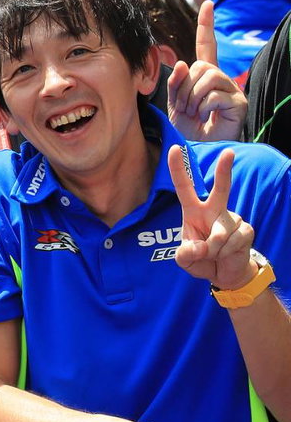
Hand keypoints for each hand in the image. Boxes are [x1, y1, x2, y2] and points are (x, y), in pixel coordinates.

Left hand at [167, 1, 246, 140]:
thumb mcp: (174, 104)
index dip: (206, 25)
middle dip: (185, 89)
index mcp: (204, 75)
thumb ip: (175, 83)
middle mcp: (220, 78)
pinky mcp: (238, 102)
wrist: (197, 149)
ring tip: (195, 113)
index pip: (206, 46)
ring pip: (207, 78)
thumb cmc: (187, 128)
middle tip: (186, 108)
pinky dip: (203, 108)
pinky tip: (205, 118)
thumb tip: (182, 62)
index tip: (208, 4)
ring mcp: (232, 89)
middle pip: (199, 67)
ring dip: (193, 99)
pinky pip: (213, 96)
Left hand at [167, 145, 256, 289]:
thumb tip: (199, 247)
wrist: (224, 272)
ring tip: (214, 254)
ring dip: (213, 250)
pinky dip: (224, 254)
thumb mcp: (185, 259)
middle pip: (221, 189)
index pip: (184, 188)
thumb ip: (185, 254)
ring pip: (219, 233)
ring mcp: (232, 219)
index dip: (178, 169)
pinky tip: (226, 254)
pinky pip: (230, 243)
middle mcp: (214, 211)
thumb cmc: (201, 259)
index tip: (175, 148)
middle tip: (228, 152)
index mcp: (194, 212)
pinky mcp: (246, 230)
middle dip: (224, 171)